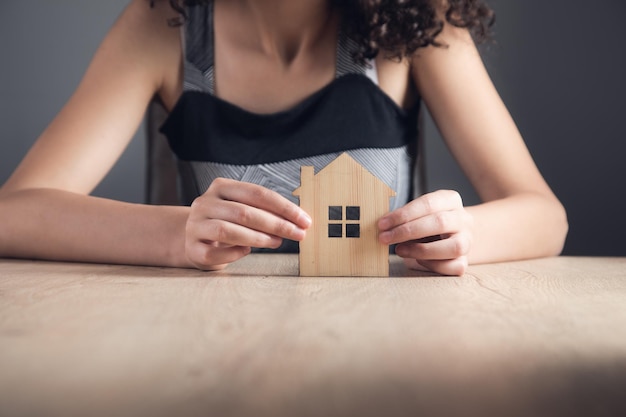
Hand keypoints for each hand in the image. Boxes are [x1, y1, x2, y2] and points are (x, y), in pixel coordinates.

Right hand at [185, 178, 310, 269]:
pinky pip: (216, 253)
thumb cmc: (227, 222)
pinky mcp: (192, 248)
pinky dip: (235, 253)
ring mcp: (195, 225)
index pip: (257, 193)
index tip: (304, 220)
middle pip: (244, 212)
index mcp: (221, 187)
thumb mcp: (242, 209)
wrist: (193, 238)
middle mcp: (205, 203)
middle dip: (276, 224)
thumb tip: (297, 220)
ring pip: (228, 231)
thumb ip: (264, 210)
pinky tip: (247, 251)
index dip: (283, 207)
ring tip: (277, 242)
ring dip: (258, 238)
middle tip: (298, 234)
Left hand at [378, 190, 472, 275]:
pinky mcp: (465, 261)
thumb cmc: (428, 222)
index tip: (382, 223)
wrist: (454, 235)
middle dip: (408, 231)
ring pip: (453, 247)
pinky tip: (418, 260)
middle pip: (439, 222)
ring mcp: (467, 241)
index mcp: (450, 200)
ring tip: (399, 250)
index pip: (428, 203)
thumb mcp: (419, 213)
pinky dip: (433, 265)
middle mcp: (463, 219)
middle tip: (384, 238)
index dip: (404, 214)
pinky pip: (453, 266)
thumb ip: (405, 217)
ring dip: (421, 250)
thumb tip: (382, 226)